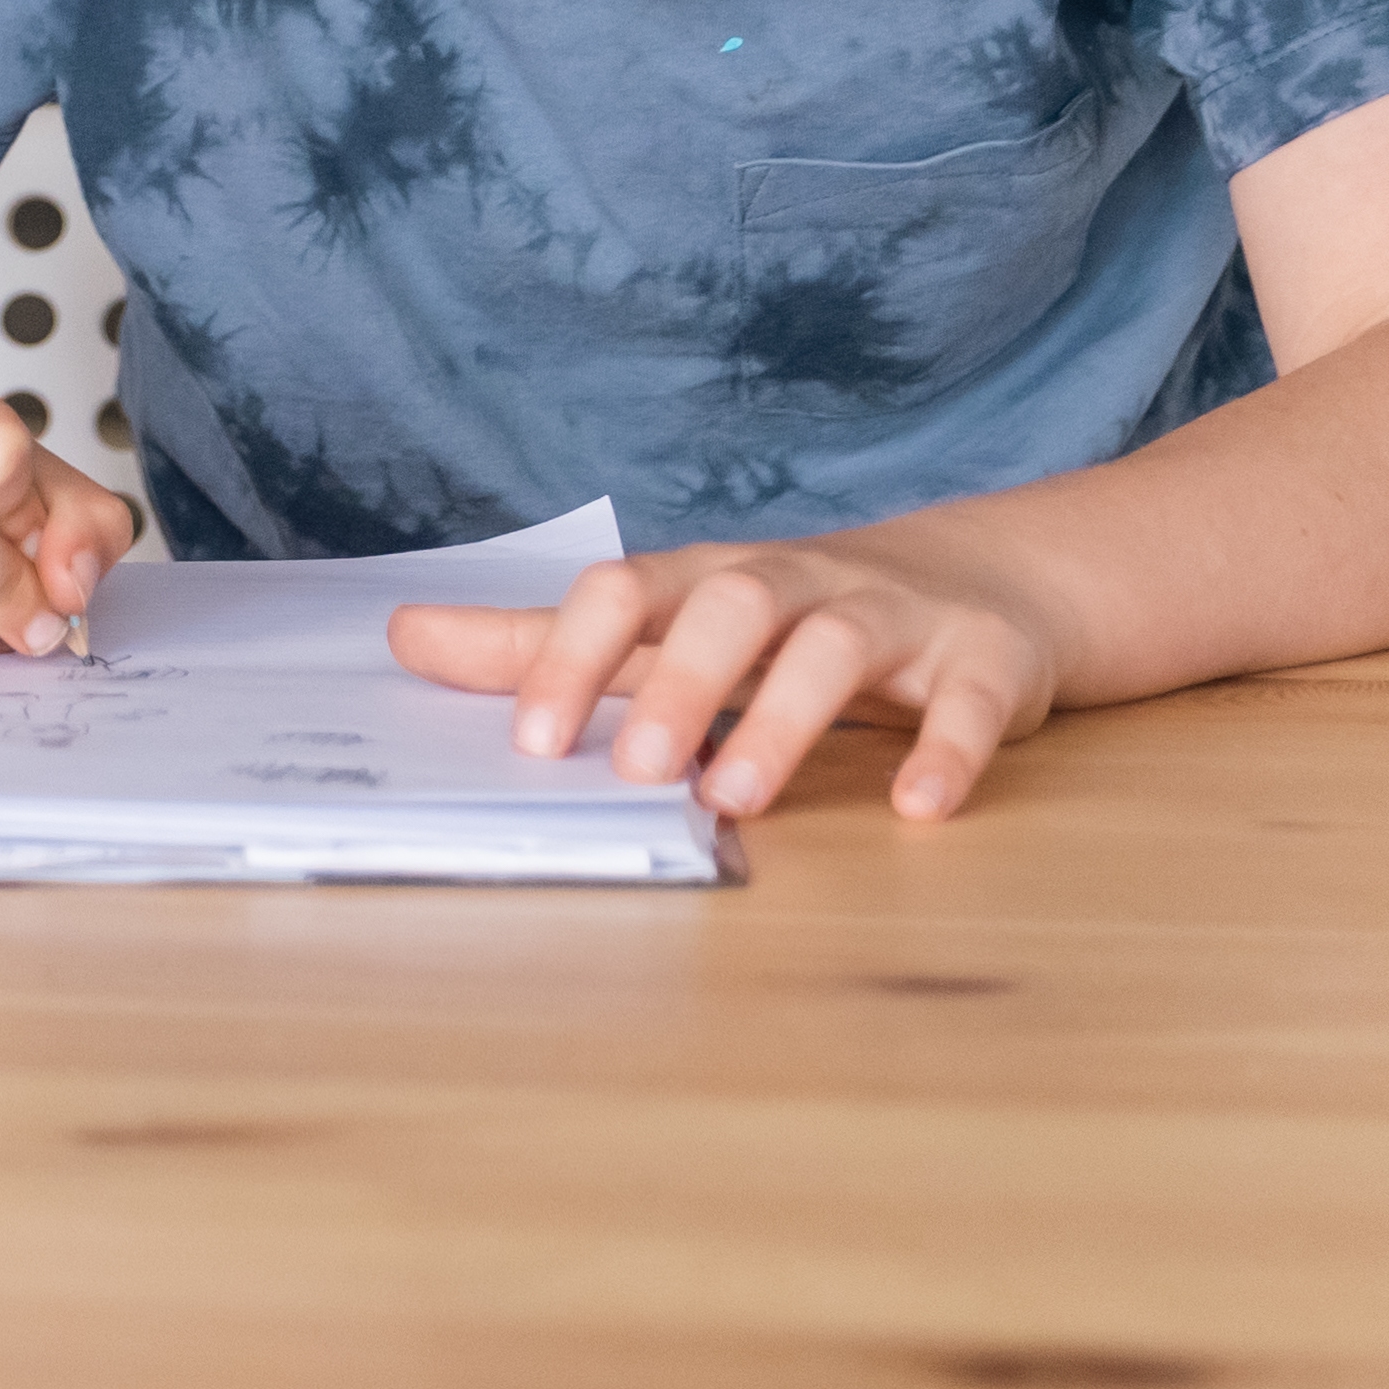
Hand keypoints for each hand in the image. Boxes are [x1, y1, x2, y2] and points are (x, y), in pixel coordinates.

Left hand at [393, 528, 1069, 819]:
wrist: (985, 582)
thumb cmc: (790, 618)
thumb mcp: (670, 626)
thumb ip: (546, 642)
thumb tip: (403, 638)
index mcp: (709, 580)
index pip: (627, 592)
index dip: (573, 655)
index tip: (529, 740)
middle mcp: (799, 583)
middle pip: (732, 605)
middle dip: (680, 683)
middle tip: (632, 770)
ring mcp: (896, 618)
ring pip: (837, 645)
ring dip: (787, 719)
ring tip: (739, 797)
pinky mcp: (984, 661)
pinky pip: (970, 698)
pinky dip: (945, 750)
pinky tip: (918, 808)